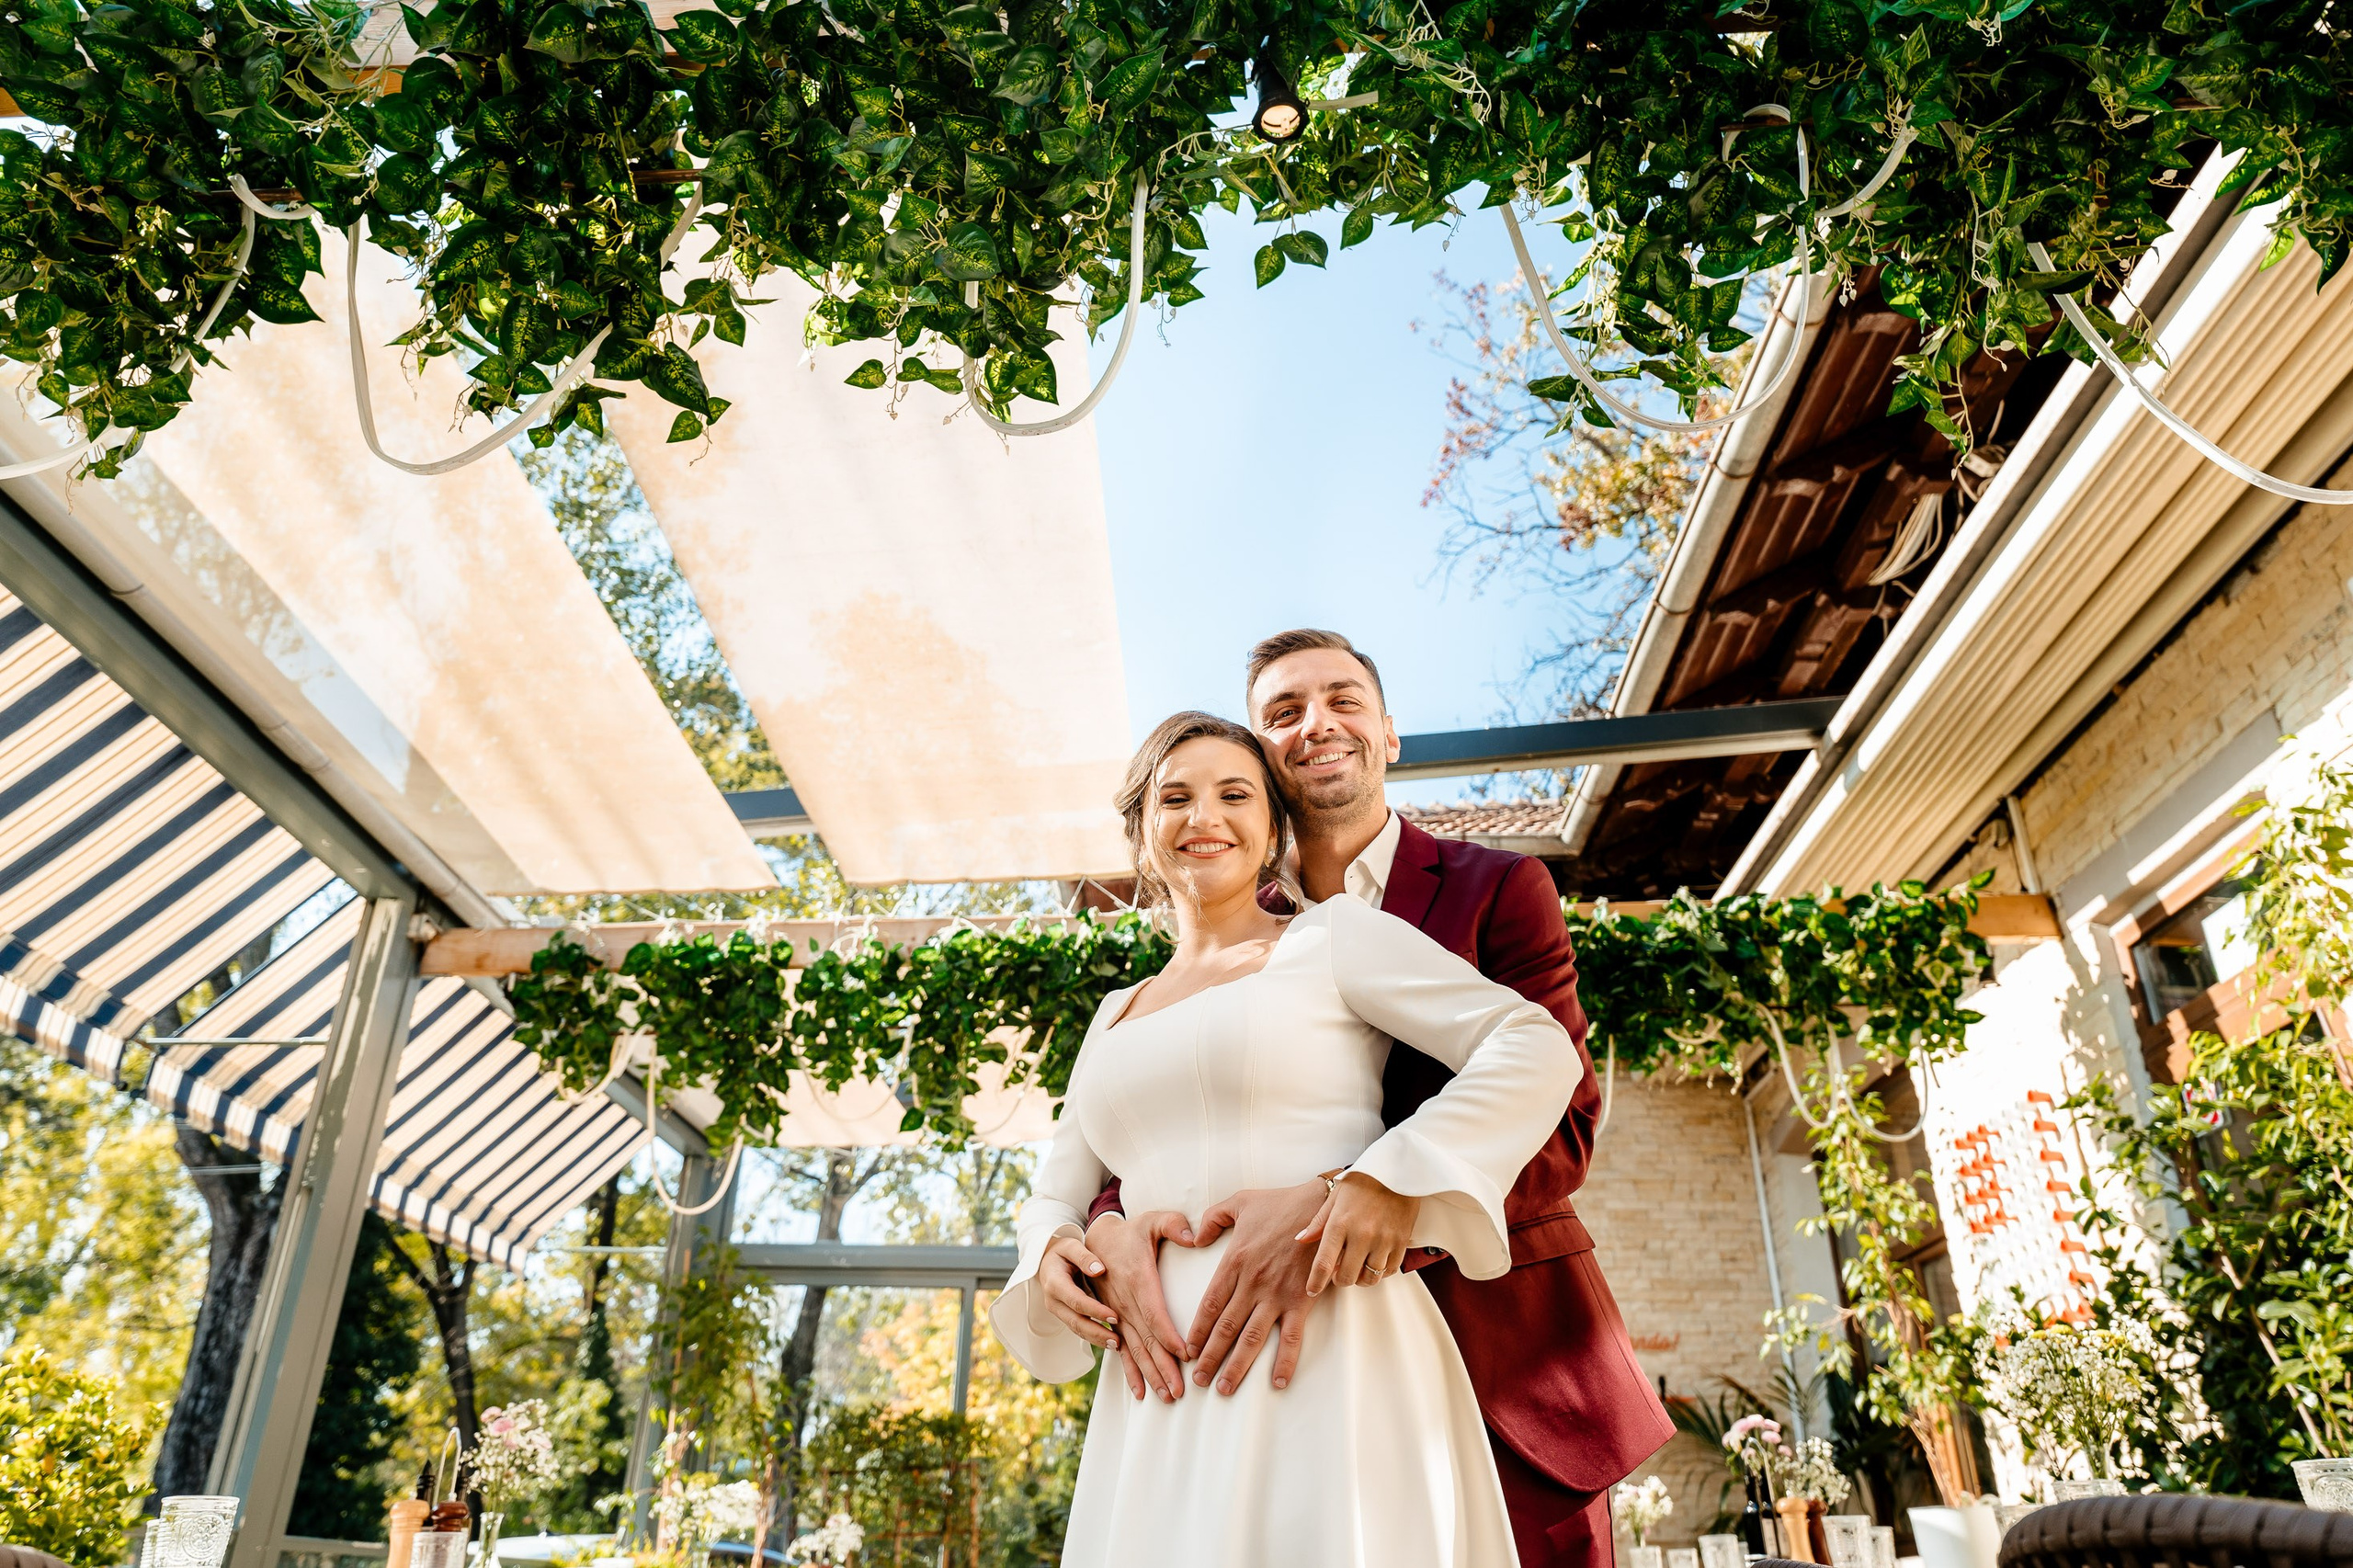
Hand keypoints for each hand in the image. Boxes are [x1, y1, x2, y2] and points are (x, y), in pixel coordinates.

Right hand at [1037, 1231, 1121, 1351]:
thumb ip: (1084, 1256)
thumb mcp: (1071, 1246)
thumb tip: (1099, 1269)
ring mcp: (1058, 1310)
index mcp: (1054, 1283)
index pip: (1076, 1301)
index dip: (1095, 1311)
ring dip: (1096, 1339)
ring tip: (1117, 1345)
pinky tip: (1109, 1341)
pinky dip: (1093, 1337)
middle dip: (1097, 1332)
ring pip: (1076, 1329)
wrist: (1047, 1260)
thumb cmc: (1063, 1252)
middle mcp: (1053, 1301)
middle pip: (1076, 1322)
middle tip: (1117, 1340)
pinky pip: (1078, 1329)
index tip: (1115, 1316)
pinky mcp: (1064, 1315)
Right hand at [1085, 1210, 1193, 1402]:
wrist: (1094, 1240)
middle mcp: (1124, 1301)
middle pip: (1146, 1339)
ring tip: (1167, 1396)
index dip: (1168, 1334)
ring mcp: (1115, 1315)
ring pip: (1135, 1350)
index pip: (1154, 1311)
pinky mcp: (1111, 1322)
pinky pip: (1121, 1351)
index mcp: (1137, 1278)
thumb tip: (1193, 1236)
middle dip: (1163, 1366)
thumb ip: (1173, 1224)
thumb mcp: (1151, 1220)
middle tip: (1180, 1391)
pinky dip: (1130, 1372)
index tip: (1185, 1354)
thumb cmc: (1130, 1231)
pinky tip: (1140, 1393)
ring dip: (1150, 1375)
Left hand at [1181, 1181, 1324, 1394]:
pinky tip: (1277, 1382)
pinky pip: (1292, 1337)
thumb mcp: (1240, 1201)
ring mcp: (1277, 1295)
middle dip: (1209, 1357)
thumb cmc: (1282, 1203)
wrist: (1324, 1205)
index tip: (1187, 1350)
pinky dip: (1284, 1361)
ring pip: (1251, 1338)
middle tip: (1197, 1379)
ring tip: (1223, 1388)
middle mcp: (1252, 1283)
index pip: (1210, 1304)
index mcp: (1235, 1261)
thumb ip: (1213, 1219)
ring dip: (1236, 1366)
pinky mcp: (1302, 1301)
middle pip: (1225, 1327)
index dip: (1197, 1330)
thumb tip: (1195, 1239)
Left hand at [1301, 1171, 1418, 1295]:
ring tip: (1357, 1267)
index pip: (1323, 1263)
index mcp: (1340, 1223)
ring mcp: (1383, 1240)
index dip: (1315, 1282)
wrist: (1399, 1169)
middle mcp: (1361, 1235)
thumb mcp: (1335, 1196)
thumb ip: (1318, 1221)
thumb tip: (1301, 1239)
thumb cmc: (1364, 1180)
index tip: (1312, 1290)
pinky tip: (1375, 1261)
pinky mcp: (1401, 1241)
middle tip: (1338, 1273)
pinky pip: (1390, 1270)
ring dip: (1361, 1278)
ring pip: (1369, 1278)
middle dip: (1339, 1280)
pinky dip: (1381, 1272)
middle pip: (1346, 1277)